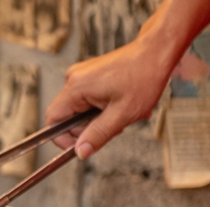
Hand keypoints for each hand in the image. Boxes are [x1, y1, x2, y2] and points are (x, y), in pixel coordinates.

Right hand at [46, 35, 172, 158]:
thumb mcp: (122, 113)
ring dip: (96, 117)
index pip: (53, 120)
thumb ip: (98, 135)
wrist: (156, 51)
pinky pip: (86, 100)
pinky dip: (100, 107)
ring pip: (78, 110)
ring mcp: (81, 75)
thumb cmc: (144, 75)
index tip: (79, 146)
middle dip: (87, 127)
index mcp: (76, 87)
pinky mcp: (89, 75)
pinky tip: (117, 103)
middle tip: (111, 126)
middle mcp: (74, 79)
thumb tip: (81, 152)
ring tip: (118, 111)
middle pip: (67, 116)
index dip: (62, 137)